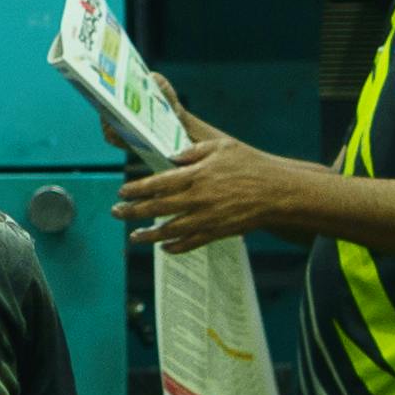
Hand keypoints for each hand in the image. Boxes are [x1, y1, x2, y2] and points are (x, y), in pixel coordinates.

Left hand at [112, 125, 305, 254]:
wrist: (278, 191)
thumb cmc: (251, 164)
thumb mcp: (221, 147)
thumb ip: (193, 151)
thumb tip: (171, 158)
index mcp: (195, 175)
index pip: (157, 183)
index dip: (136, 189)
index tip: (122, 191)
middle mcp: (196, 199)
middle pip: (156, 208)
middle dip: (132, 212)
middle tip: (116, 212)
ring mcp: (206, 218)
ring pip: (169, 230)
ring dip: (148, 235)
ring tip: (134, 236)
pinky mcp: (217, 232)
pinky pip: (191, 243)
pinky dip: (175, 247)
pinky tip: (164, 248)